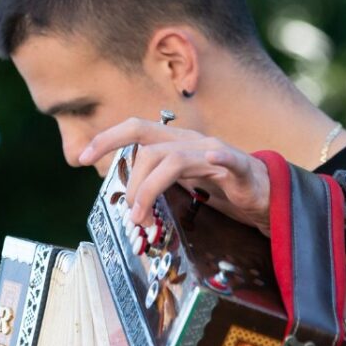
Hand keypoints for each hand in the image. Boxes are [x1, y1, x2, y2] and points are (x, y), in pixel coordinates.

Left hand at [78, 118, 271, 230]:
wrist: (266, 195)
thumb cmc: (221, 189)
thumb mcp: (181, 184)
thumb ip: (155, 182)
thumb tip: (124, 197)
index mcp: (175, 143)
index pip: (136, 129)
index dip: (106, 138)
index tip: (80, 157)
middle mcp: (191, 142)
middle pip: (150, 147)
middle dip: (131, 181)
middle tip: (128, 212)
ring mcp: (215, 153)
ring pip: (175, 159)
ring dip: (151, 188)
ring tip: (142, 216)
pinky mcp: (241, 169)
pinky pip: (228, 159)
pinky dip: (220, 158)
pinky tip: (212, 158)